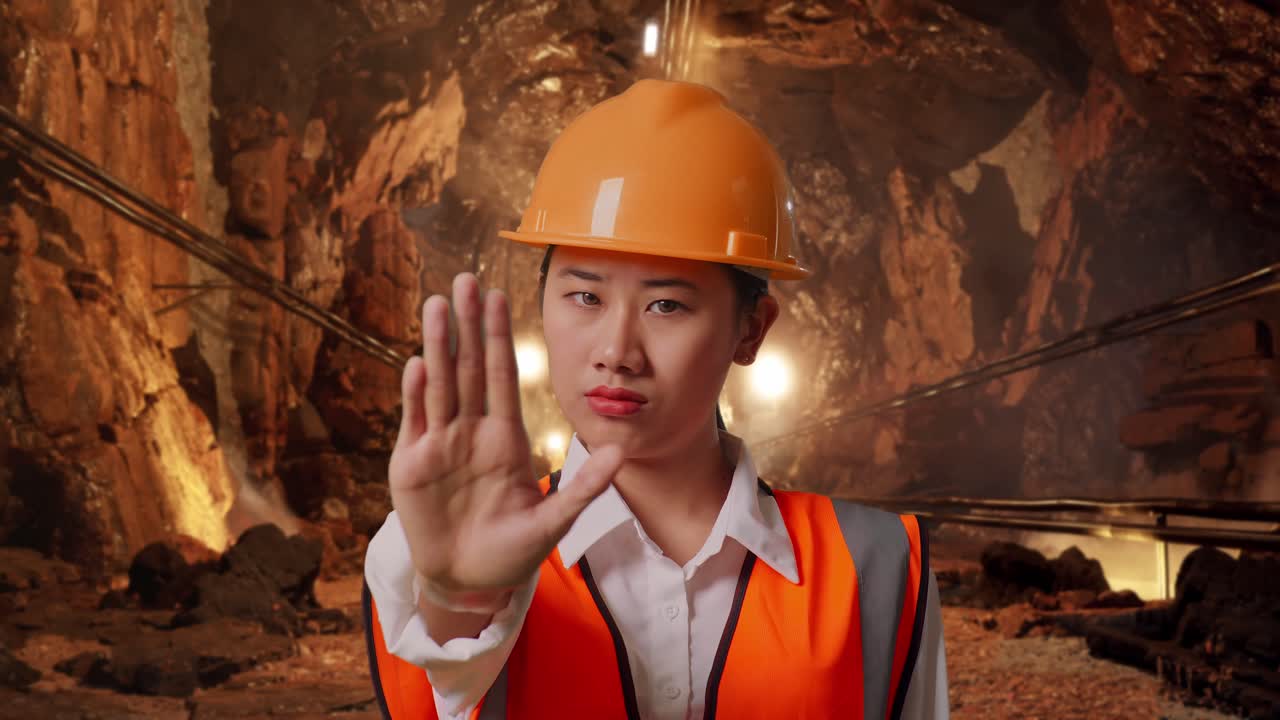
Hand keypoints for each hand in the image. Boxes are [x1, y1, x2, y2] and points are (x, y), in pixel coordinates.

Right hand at [389, 273, 622, 606]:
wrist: (469, 582)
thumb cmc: (511, 551)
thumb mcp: (553, 521)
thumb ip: (582, 487)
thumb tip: (621, 452)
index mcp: (505, 436)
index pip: (502, 375)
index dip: (500, 335)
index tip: (499, 295)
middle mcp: (470, 430)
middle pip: (468, 367)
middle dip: (467, 324)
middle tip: (464, 279)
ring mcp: (439, 444)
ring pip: (439, 384)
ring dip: (439, 345)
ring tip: (438, 304)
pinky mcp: (411, 465)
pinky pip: (415, 421)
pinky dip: (416, 394)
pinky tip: (418, 363)